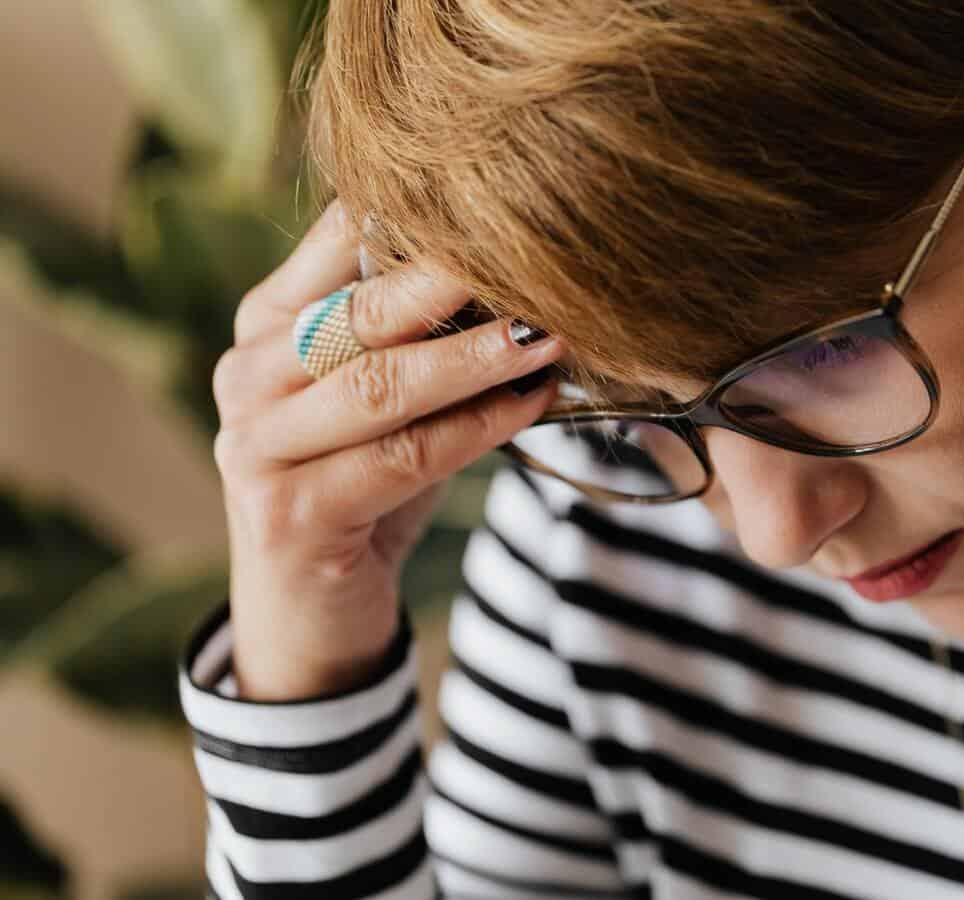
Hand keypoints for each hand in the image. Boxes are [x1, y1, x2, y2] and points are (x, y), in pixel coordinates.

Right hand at [212, 200, 564, 699]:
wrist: (310, 609)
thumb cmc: (360, 483)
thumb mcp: (381, 398)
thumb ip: (417, 337)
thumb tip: (522, 275)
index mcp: (265, 325)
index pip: (335, 243)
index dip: (416, 218)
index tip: (501, 201)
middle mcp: (248, 375)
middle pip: (360, 312)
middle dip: (453, 282)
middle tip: (536, 257)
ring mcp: (257, 446)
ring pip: (382, 386)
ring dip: (476, 359)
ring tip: (548, 336)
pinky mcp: (289, 513)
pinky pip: (402, 457)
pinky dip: (476, 428)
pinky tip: (530, 405)